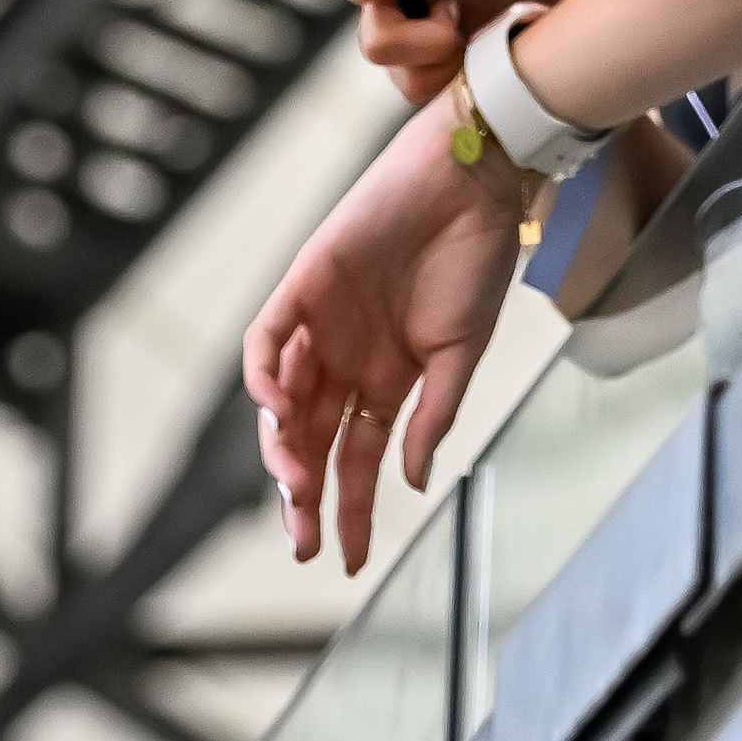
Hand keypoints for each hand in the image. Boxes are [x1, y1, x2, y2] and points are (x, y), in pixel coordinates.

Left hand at [244, 102, 520, 570]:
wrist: (473, 181)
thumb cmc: (477, 258)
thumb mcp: (463, 352)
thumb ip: (434, 415)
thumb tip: (417, 480)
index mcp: (387, 380)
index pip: (357, 458)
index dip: (351, 509)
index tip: (347, 559)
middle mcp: (347, 359)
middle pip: (312, 440)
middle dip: (304, 496)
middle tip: (303, 542)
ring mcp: (322, 324)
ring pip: (282, 400)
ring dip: (281, 445)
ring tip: (294, 484)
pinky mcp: (304, 283)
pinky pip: (268, 338)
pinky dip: (264, 374)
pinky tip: (276, 408)